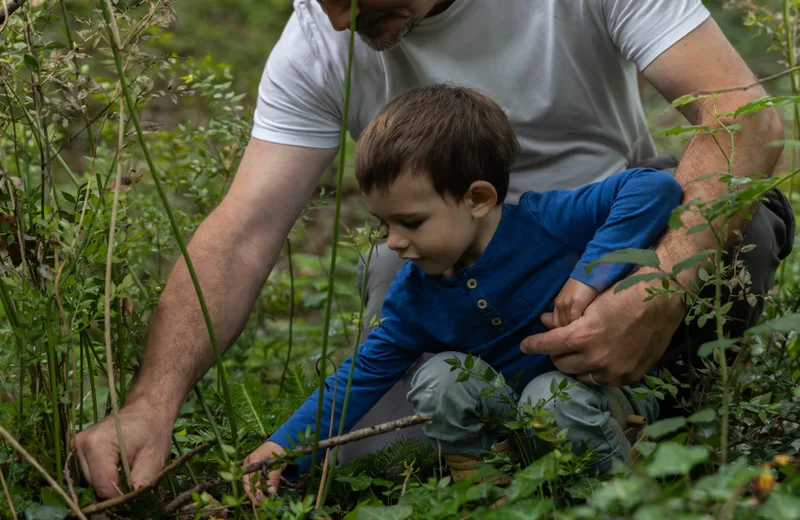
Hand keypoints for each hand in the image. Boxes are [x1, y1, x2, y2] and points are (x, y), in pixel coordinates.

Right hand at [72, 401, 172, 498]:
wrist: (147, 409)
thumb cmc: (152, 430)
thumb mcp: (154, 458)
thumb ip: (141, 482)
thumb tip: (131, 501)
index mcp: (98, 445)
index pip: (103, 487)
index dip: (120, 496)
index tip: (135, 493)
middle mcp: (81, 445)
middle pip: (95, 484)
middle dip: (115, 488)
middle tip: (134, 478)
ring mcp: (76, 446)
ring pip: (90, 480)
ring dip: (108, 482)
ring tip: (128, 468)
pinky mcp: (77, 448)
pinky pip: (88, 472)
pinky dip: (103, 474)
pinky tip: (117, 466)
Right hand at [242, 441, 285, 503]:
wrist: (277, 444)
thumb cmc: (278, 452)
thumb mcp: (278, 464)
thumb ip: (274, 477)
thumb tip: (271, 492)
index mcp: (253, 459)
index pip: (252, 479)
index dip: (256, 491)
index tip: (262, 500)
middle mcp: (247, 463)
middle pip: (246, 482)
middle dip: (252, 495)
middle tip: (260, 504)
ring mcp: (247, 466)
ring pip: (246, 483)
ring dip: (252, 493)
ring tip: (259, 502)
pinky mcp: (249, 470)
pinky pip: (249, 482)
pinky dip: (254, 489)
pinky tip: (258, 496)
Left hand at [521, 275, 683, 386]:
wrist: (664, 299)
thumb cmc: (625, 293)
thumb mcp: (591, 302)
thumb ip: (566, 317)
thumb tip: (544, 320)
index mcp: (582, 337)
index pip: (547, 346)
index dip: (533, 345)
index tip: (524, 346)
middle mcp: (595, 359)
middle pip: (562, 365)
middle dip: (558, 354)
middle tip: (561, 345)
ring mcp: (614, 372)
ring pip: (583, 376)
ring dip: (578, 366)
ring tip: (581, 354)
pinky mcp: (630, 377)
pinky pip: (605, 380)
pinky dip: (599, 371)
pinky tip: (602, 359)